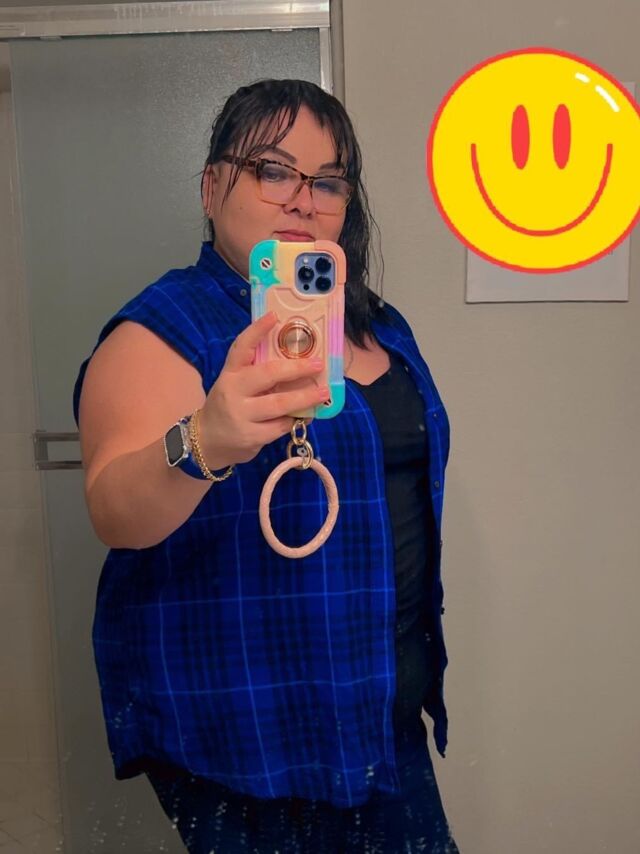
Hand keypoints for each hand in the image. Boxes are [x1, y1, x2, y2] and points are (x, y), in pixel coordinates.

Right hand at [197, 312, 327, 466]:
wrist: (207, 441)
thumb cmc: (229, 406)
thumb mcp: (235, 385)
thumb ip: (256, 373)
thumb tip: (297, 361)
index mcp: (230, 373)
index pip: (241, 347)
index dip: (257, 330)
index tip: (274, 316)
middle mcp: (233, 391)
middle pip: (267, 374)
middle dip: (296, 368)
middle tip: (318, 364)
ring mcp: (241, 414)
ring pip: (279, 403)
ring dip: (305, 397)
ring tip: (323, 392)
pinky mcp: (250, 436)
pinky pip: (280, 425)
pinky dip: (295, 419)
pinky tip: (306, 415)